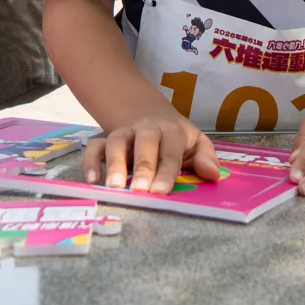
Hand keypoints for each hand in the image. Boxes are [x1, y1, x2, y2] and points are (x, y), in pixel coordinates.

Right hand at [83, 111, 219, 193]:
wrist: (148, 113)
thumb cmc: (175, 137)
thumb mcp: (196, 142)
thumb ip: (205, 158)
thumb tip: (213, 175)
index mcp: (171, 131)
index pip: (171, 151)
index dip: (166, 171)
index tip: (161, 191)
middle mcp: (146, 129)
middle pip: (144, 143)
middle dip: (142, 167)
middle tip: (140, 191)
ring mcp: (124, 133)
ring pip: (116, 142)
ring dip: (114, 164)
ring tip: (114, 187)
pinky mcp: (105, 139)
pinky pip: (94, 146)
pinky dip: (90, 161)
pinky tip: (92, 180)